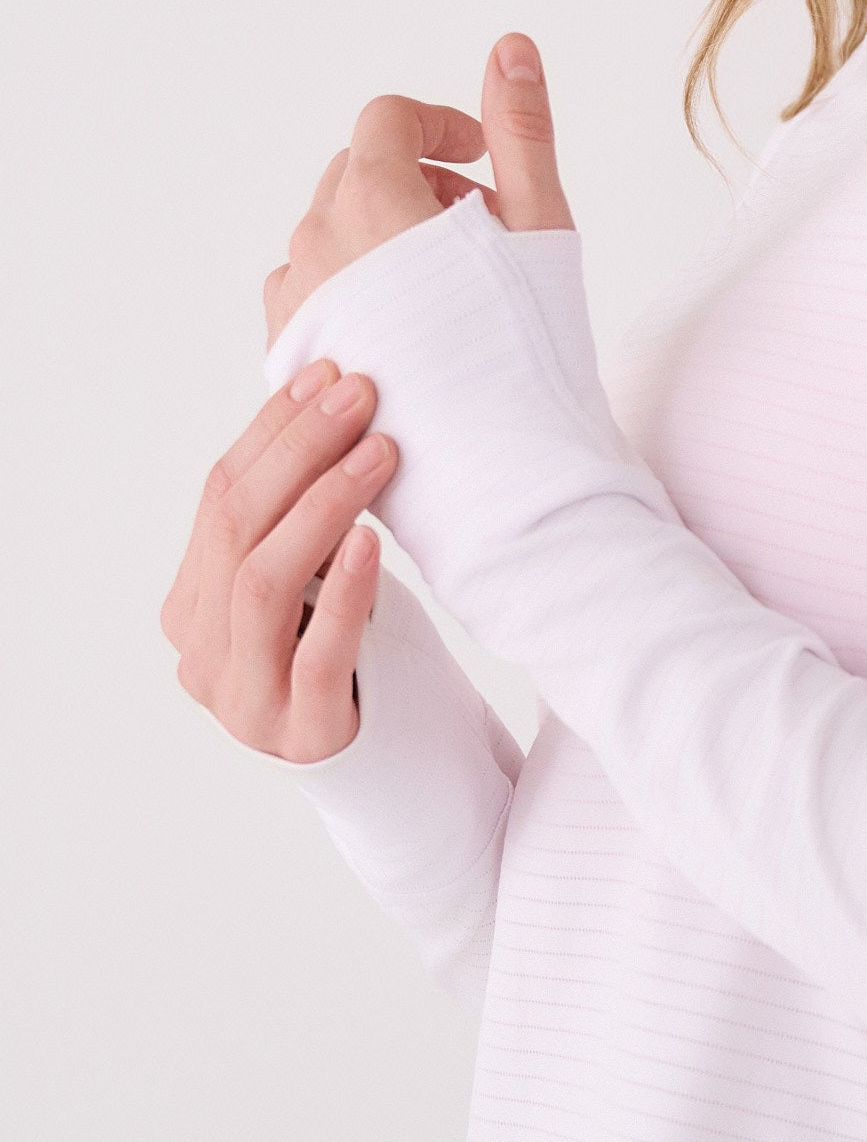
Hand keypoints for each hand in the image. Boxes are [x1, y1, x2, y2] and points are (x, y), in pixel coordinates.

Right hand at [160, 360, 397, 761]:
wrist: (401, 766)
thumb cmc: (362, 657)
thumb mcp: (316, 582)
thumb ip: (300, 519)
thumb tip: (325, 397)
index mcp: (191, 607)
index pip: (218, 500)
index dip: (270, 432)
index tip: (323, 375)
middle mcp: (200, 654)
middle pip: (234, 530)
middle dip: (298, 451)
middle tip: (359, 398)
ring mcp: (245, 702)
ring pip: (262, 584)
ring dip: (322, 504)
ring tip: (379, 452)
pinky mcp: (303, 736)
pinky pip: (314, 654)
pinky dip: (342, 591)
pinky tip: (371, 540)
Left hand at [262, 33, 574, 348]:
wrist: (498, 469)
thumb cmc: (527, 348)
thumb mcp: (539, 223)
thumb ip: (520, 129)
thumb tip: (510, 45)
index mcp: (374, 198)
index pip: (388, 120)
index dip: (443, 125)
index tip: (485, 159)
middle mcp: (318, 244)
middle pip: (355, 174)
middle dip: (418, 182)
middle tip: (482, 227)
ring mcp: (298, 305)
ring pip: (331, 238)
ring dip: (384, 238)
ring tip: (448, 286)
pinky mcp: (296, 361)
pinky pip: (312, 298)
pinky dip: (356, 292)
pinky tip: (412, 333)